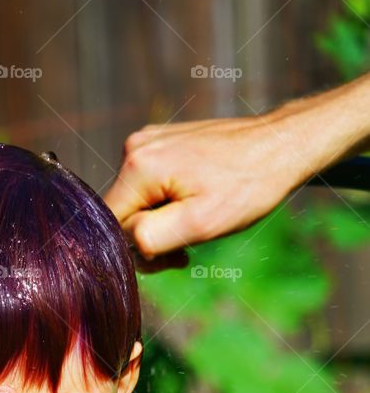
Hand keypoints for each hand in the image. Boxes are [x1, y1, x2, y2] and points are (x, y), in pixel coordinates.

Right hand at [104, 113, 302, 265]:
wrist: (280, 146)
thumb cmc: (246, 187)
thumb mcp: (198, 224)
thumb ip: (149, 238)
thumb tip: (121, 242)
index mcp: (138, 166)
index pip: (111, 226)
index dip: (135, 249)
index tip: (174, 252)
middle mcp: (134, 147)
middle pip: (122, 214)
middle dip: (150, 237)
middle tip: (189, 245)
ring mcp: (148, 141)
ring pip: (136, 202)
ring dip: (161, 222)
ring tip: (198, 220)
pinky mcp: (161, 142)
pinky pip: (149, 186)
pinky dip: (167, 203)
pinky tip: (196, 201)